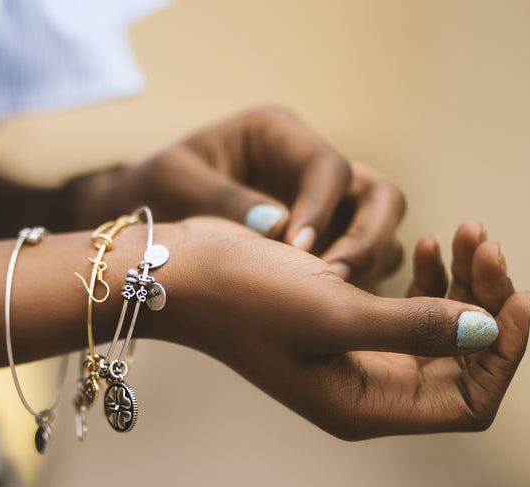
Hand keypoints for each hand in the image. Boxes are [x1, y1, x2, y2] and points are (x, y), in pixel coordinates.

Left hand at [107, 107, 404, 288]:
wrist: (148, 216)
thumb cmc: (155, 189)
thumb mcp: (174, 182)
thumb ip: (225, 200)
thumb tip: (282, 230)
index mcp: (278, 136)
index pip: (328, 167)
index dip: (321, 209)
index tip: (298, 250)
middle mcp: (310, 168)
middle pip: (380, 196)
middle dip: (366, 238)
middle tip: (331, 279)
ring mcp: (324, 207)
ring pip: (381, 232)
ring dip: (365, 265)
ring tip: (328, 298)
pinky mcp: (325, 241)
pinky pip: (361, 263)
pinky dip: (354, 284)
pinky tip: (326, 307)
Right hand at [144, 218, 529, 439]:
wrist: (187, 272)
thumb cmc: (246, 296)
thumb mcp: (333, 312)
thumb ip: (414, 328)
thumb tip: (485, 331)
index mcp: (364, 404)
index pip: (467, 400)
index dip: (502, 353)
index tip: (515, 294)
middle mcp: (364, 386)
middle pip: (458, 360)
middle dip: (484, 302)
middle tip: (486, 243)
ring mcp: (354, 353)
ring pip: (436, 329)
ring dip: (459, 283)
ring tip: (463, 233)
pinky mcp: (344, 320)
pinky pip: (406, 308)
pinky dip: (426, 278)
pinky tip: (425, 245)